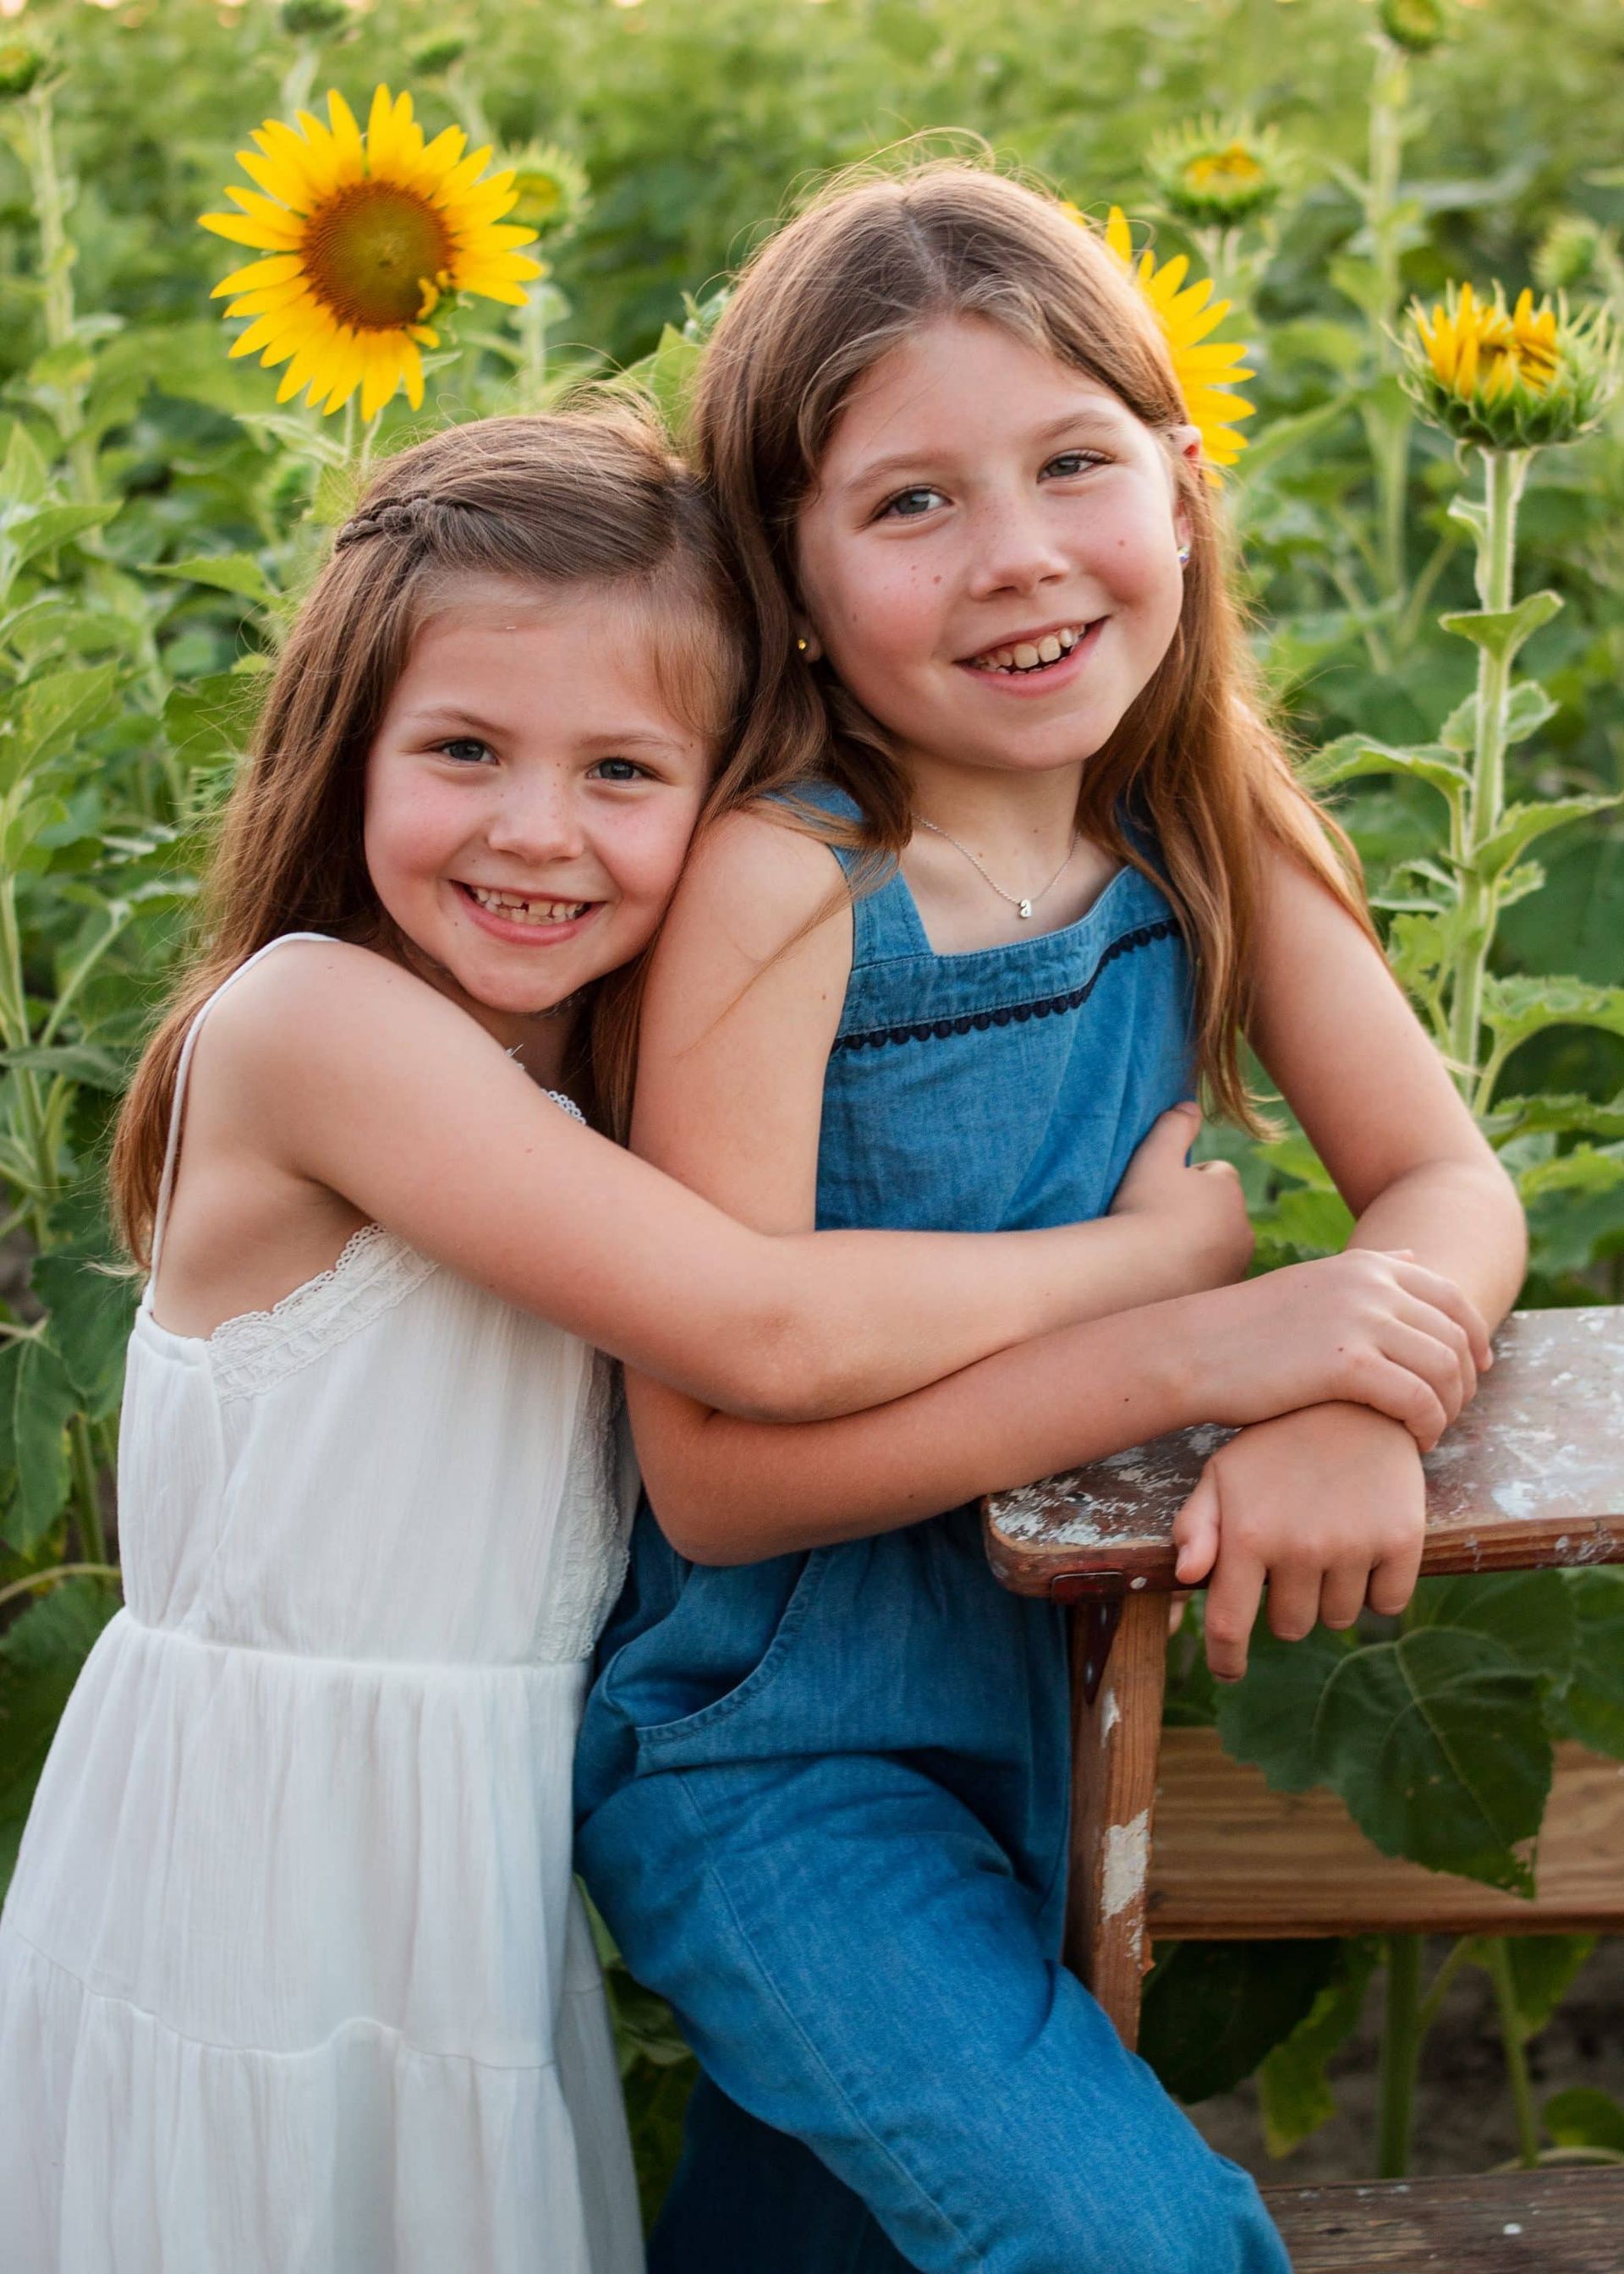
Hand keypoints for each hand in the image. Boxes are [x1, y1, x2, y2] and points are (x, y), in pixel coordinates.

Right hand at [1110, 1103, 1253, 1294]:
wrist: (1136, 1274)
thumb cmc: (1143, 1208)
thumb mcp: (1153, 1155)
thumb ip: (1174, 1124)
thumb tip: (1190, 1104)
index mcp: (1230, 1190)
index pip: (1215, 1173)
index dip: (1184, 1178)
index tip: (1159, 1192)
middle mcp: (1243, 1228)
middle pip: (1218, 1211)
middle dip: (1195, 1212)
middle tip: (1156, 1221)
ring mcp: (1236, 1265)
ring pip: (1217, 1244)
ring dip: (1196, 1244)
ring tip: (1159, 1250)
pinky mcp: (1223, 1295)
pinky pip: (1210, 1275)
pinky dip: (1194, 1273)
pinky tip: (1167, 1275)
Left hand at [1172, 1403, 1425, 1680]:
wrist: (1354, 1397)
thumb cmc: (1276, 1444)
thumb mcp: (1224, 1474)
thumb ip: (1198, 1526)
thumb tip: (1187, 1578)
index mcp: (1248, 1535)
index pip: (1229, 1626)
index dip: (1228, 1659)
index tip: (1230, 1670)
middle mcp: (1300, 1547)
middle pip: (1290, 1626)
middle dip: (1286, 1604)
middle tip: (1292, 1560)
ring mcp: (1353, 1546)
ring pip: (1338, 1618)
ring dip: (1330, 1595)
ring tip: (1329, 1543)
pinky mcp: (1402, 1541)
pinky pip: (1388, 1603)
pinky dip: (1378, 1589)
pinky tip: (1367, 1547)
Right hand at [1193, 1247, 1491, 1450]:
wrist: (1195, 1350)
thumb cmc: (1250, 1329)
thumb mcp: (1316, 1283)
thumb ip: (1368, 1272)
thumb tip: (1413, 1257)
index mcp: (1366, 1265)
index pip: (1451, 1297)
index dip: (1475, 1337)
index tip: (1477, 1370)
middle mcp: (1371, 1284)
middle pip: (1454, 1335)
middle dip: (1464, 1380)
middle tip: (1451, 1413)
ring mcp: (1362, 1320)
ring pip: (1444, 1369)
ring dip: (1449, 1408)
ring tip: (1431, 1431)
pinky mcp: (1348, 1364)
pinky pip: (1418, 1399)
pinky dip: (1427, 1425)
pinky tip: (1414, 1441)